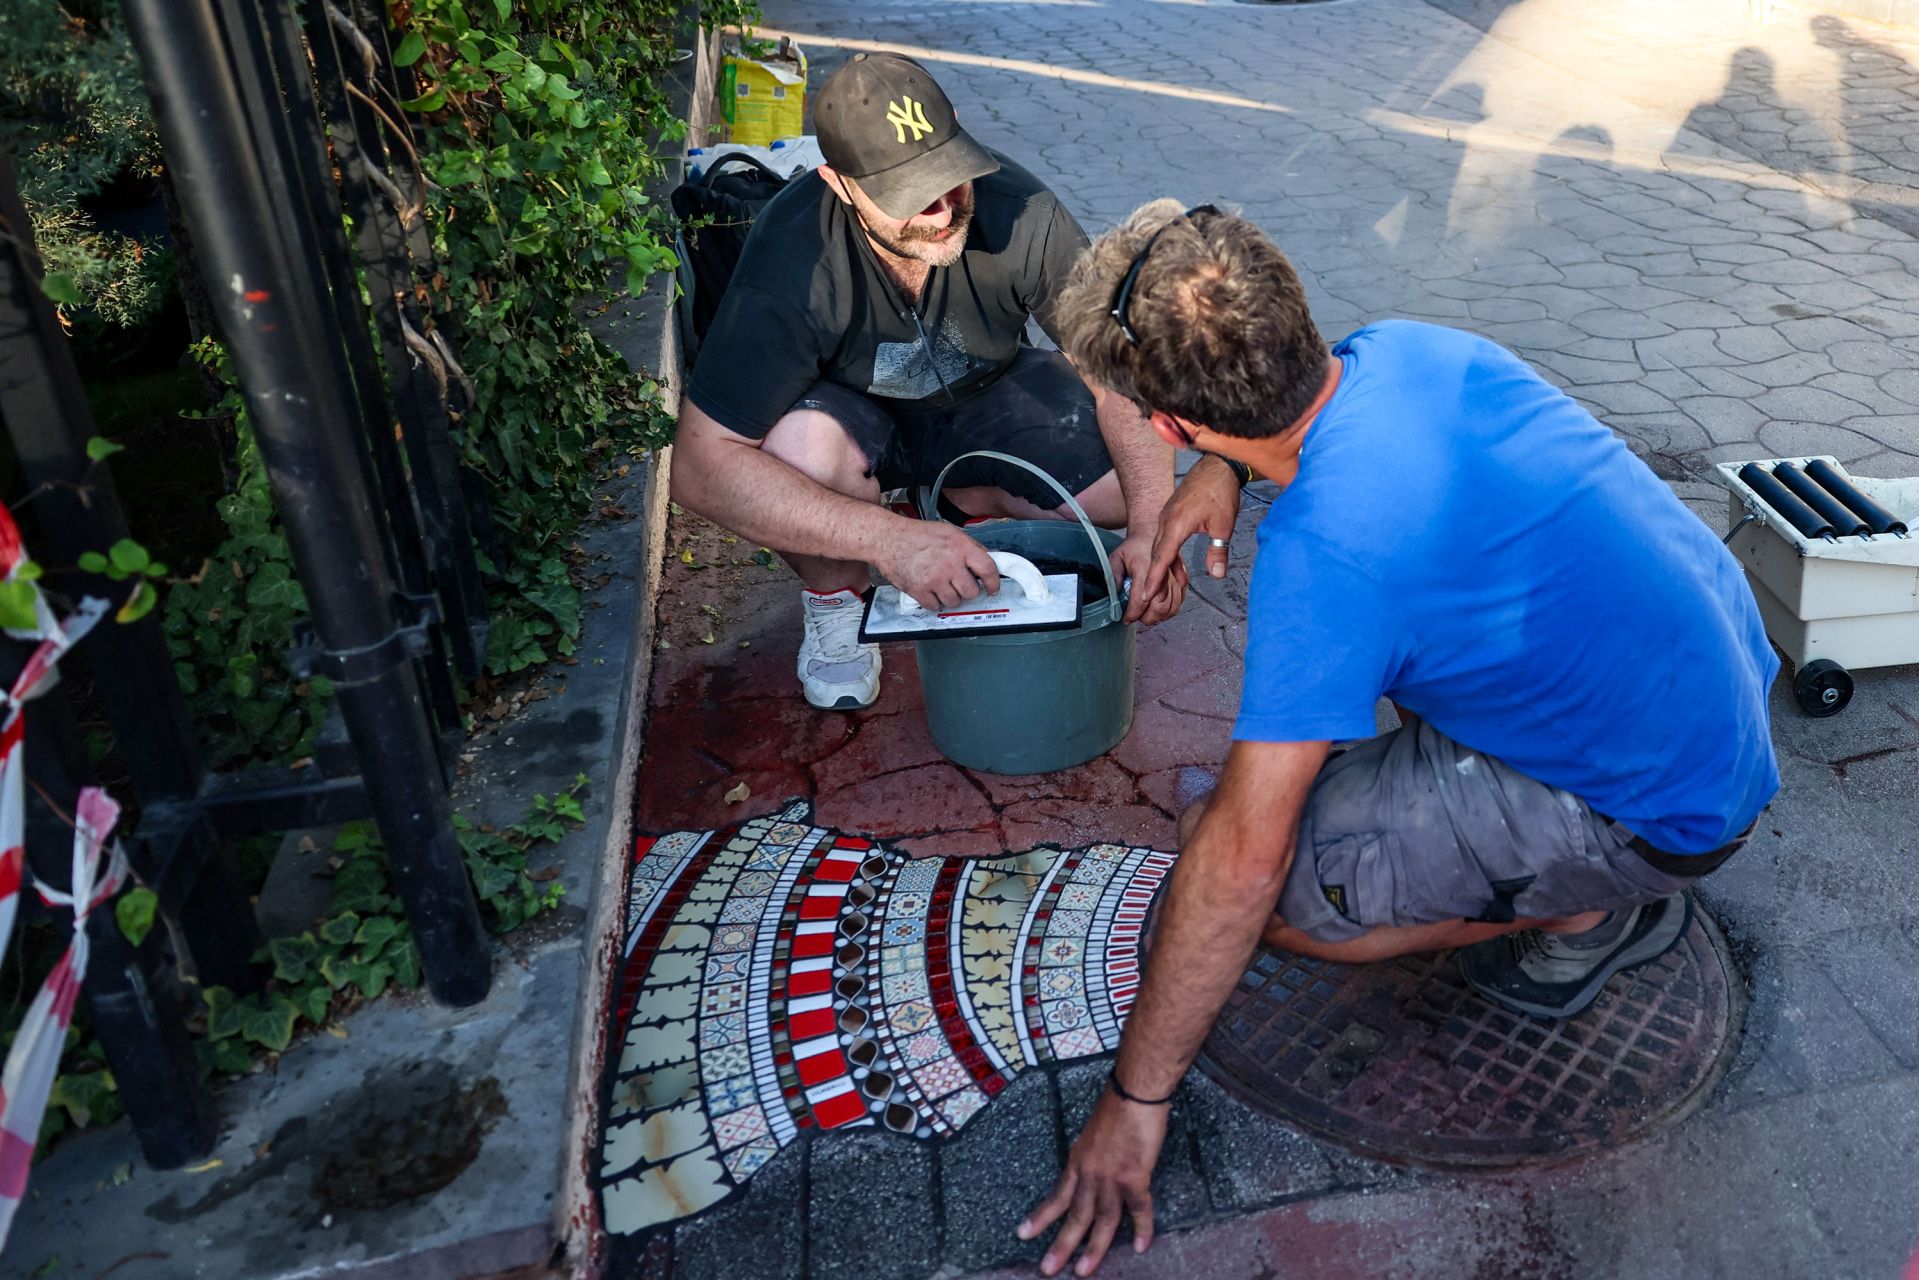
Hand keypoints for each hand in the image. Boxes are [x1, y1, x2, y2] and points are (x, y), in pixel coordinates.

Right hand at [879, 519, 1001, 609]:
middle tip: (961, 585)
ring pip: (955, 602)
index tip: (992, 588)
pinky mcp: (919, 591)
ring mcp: (934, 579)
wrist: (887, 539)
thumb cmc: (916, 534)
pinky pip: (936, 606)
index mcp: (960, 547)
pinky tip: (931, 590)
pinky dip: (935, 602)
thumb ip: (969, 546)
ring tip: (943, 586)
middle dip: (968, 591)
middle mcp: (949, 564)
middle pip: (972, 592)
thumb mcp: (948, 532)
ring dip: (952, 598)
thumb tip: (986, 559)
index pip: (988, 569)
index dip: (994, 582)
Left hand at [1019, 1086, 1167, 1275]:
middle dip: (1061, 1245)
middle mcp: (1089, 1173)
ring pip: (1102, 1221)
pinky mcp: (1134, 1177)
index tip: (1023, 1234)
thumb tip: (1093, 1170)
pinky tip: (1142, 1246)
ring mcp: (1111, 1178)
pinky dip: (1142, 1229)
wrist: (1134, 1094)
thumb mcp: (1091, 1134)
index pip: (1056, 1196)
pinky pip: (1139, 1210)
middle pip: (1074, 1216)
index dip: (1041, 1217)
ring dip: (1093, 1249)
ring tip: (1083, 1271)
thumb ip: (1090, 1157)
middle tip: (1048, 1269)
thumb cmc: (1116, 1107)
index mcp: (1077, 1161)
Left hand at [1112, 531, 1186, 625]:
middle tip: (1135, 617)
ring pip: (1170, 609)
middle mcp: (1163, 575)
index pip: (1140, 601)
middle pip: (1158, 609)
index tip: (1125, 619)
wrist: (1152, 532)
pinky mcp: (1182, 581)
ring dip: (1157, 617)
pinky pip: (1179, 603)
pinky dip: (1169, 611)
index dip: (1132, 614)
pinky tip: (1158, 610)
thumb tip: (1114, 596)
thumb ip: (1113, 577)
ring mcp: (1175, 579)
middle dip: (1145, 618)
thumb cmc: (1134, 547)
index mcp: (1145, 569)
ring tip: (1145, 615)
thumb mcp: (1116, 557)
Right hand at [1142, 458, 1241, 610]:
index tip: (1146, 596)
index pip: (1161, 557)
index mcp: (1176, 524)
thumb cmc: (1220, 491)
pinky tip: (1172, 567)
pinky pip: (1163, 538)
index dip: (1154, 579)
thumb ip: (1218, 551)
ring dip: (1159, 568)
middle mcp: (1166, 521)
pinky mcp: (1171, 515)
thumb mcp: (1223, 525)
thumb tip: (1217, 575)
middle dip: (1152, 579)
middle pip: (1155, 555)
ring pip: (1158, 547)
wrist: (1217, 466)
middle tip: (1149, 600)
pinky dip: (1165, 554)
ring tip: (1160, 589)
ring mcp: (1166, 517)